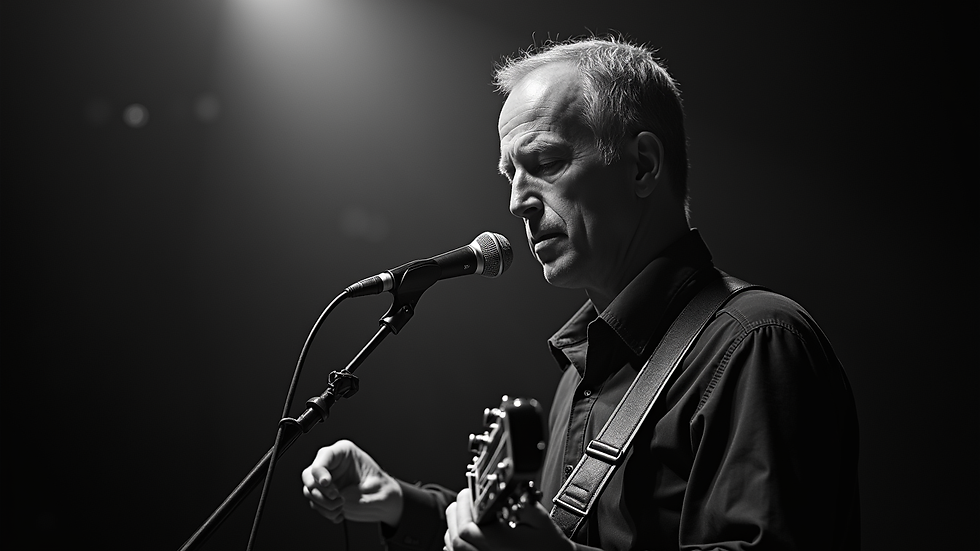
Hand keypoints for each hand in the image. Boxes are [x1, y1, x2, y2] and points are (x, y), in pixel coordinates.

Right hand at [301, 439, 403, 526]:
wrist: (384, 503)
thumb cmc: (382, 489)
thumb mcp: (375, 488)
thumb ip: (356, 493)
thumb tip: (335, 498)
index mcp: (345, 452)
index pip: (324, 456)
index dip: (320, 471)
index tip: (326, 483)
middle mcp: (332, 464)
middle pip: (309, 474)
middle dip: (321, 492)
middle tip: (337, 499)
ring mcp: (326, 479)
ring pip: (309, 491)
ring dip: (323, 504)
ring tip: (341, 507)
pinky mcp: (324, 494)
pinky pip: (314, 503)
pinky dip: (325, 512)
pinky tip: (339, 513)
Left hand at [444, 488, 573, 550]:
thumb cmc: (550, 545)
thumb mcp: (540, 518)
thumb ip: (523, 501)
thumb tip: (507, 488)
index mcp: (500, 543)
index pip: (467, 528)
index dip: (463, 507)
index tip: (468, 492)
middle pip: (456, 538)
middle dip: (456, 514)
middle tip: (463, 499)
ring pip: (455, 549)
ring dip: (453, 529)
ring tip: (461, 513)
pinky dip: (455, 545)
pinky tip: (462, 534)